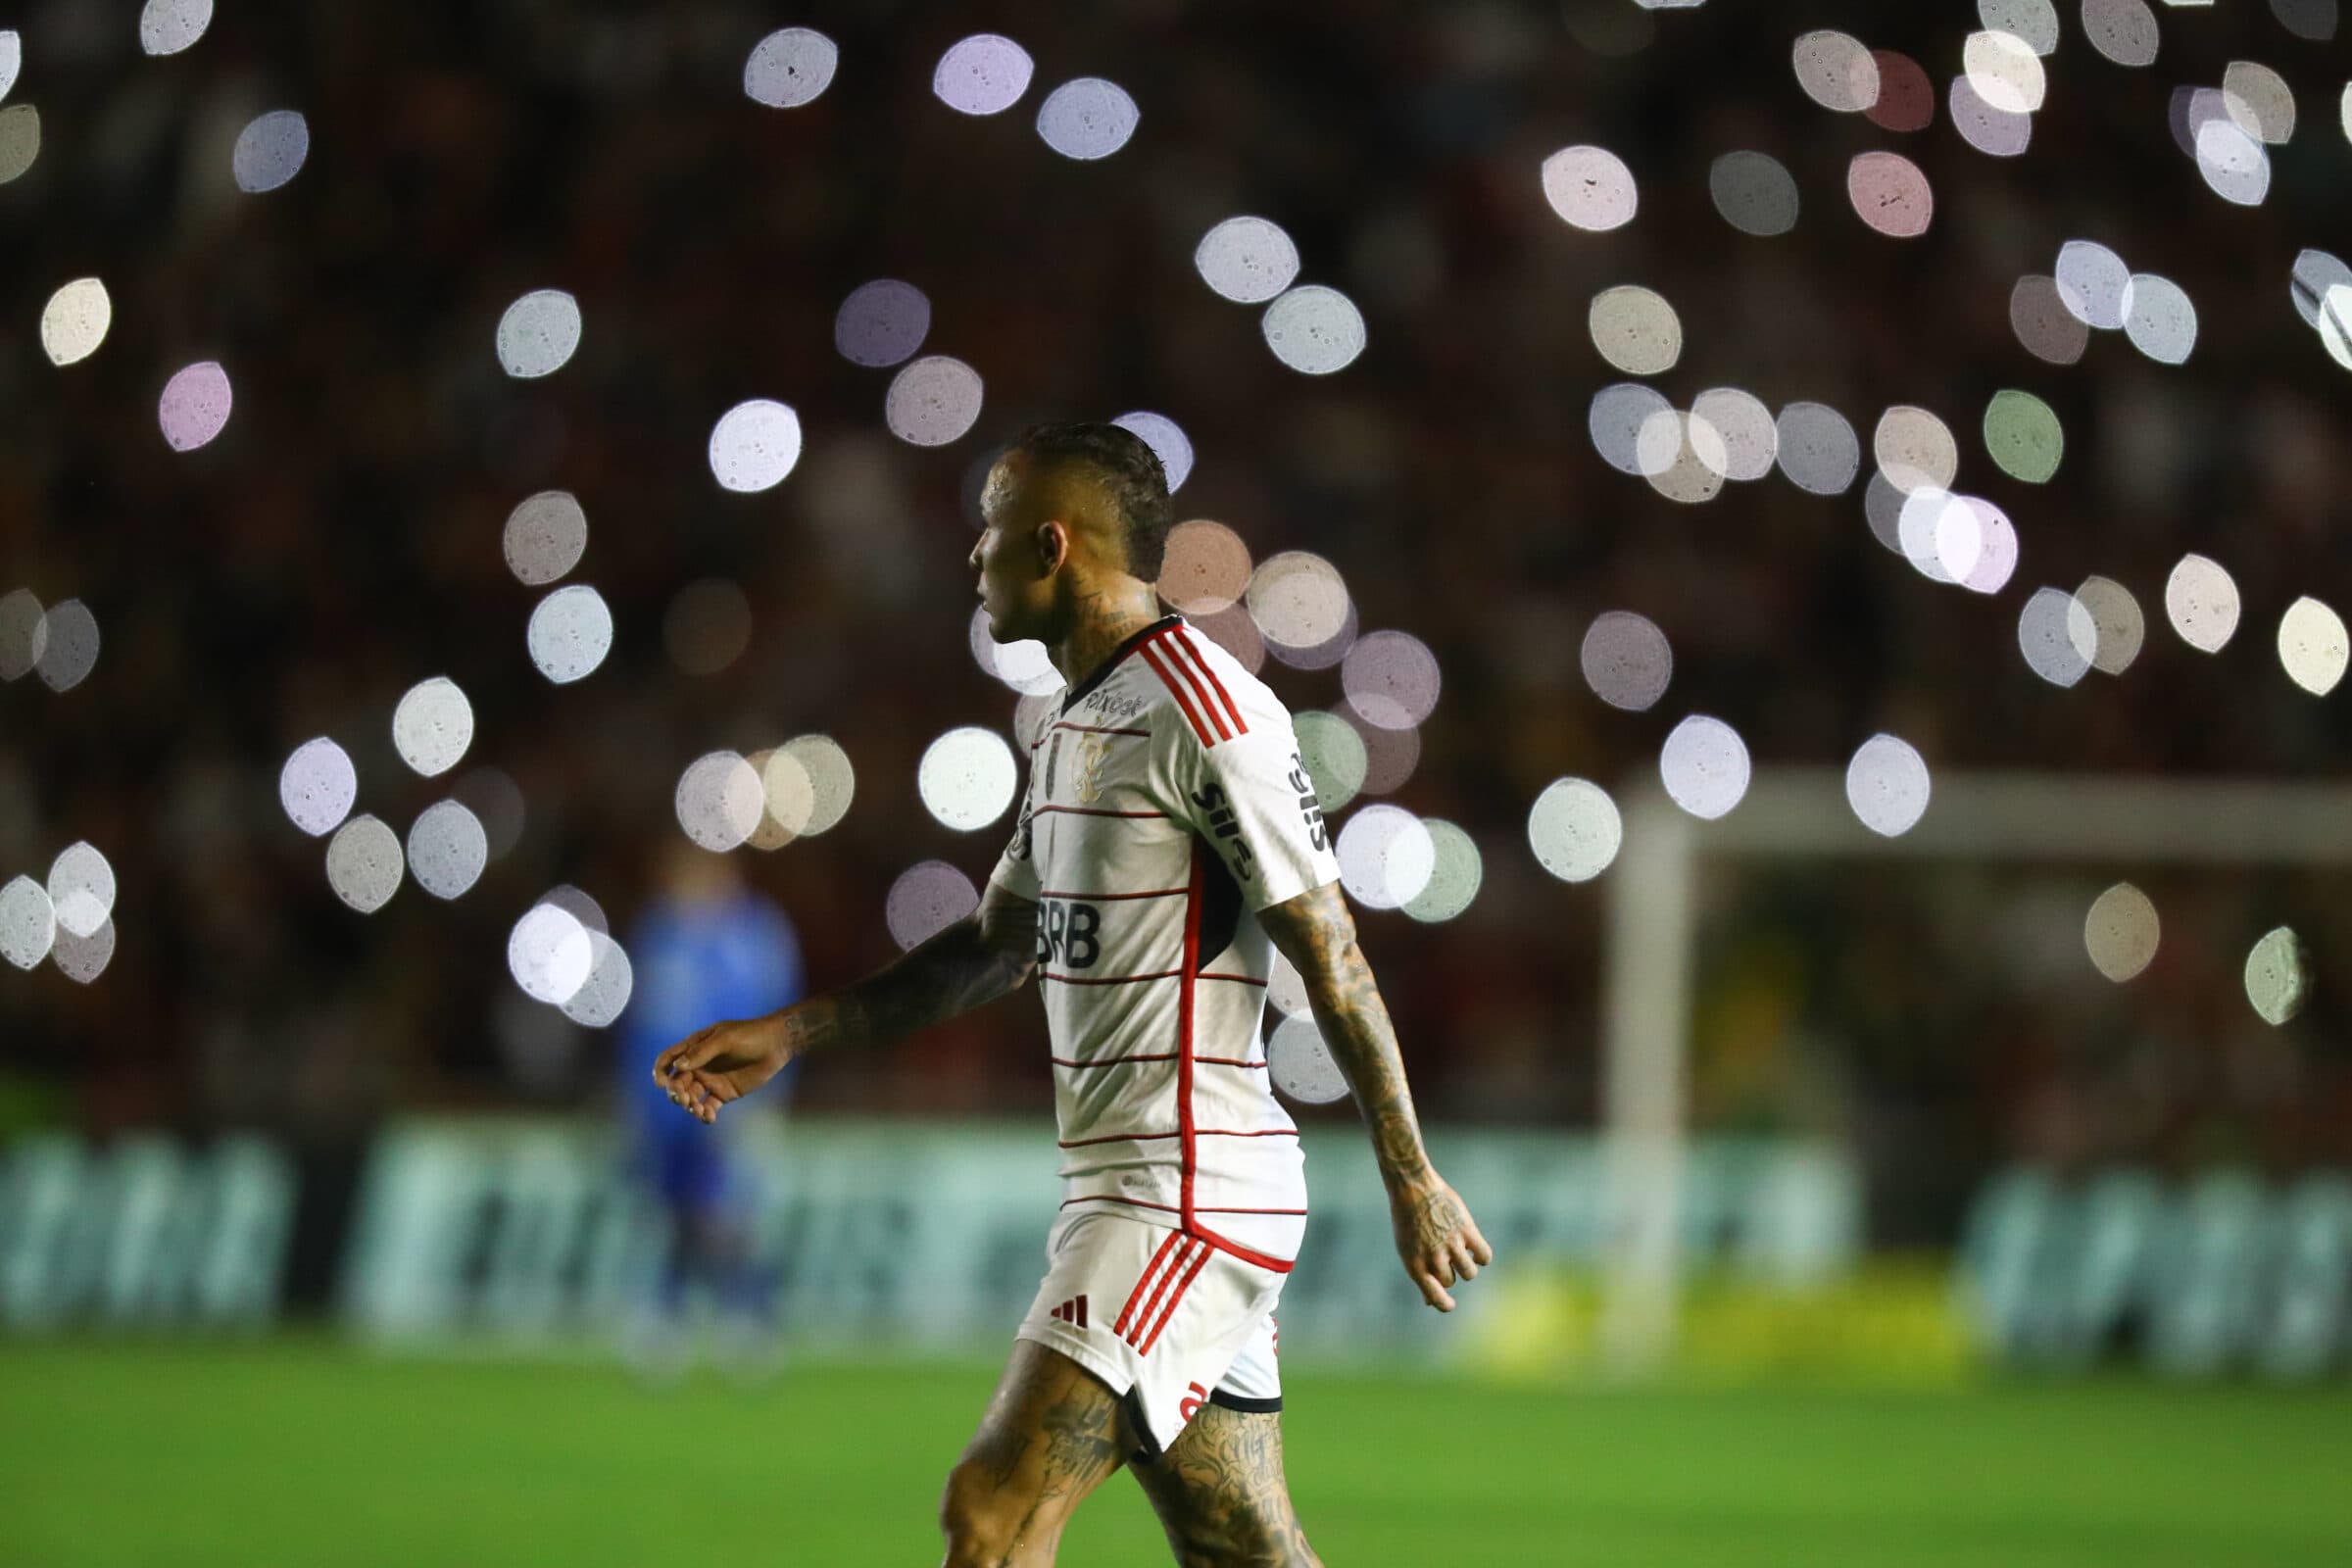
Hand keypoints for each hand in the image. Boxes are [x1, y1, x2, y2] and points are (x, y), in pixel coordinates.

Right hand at [650, 1013, 789, 1123]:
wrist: (776, 1045)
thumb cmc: (750, 1035)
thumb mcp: (725, 1039)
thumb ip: (702, 1052)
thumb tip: (679, 1066)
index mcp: (694, 1048)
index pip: (668, 1060)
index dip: (659, 1072)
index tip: (661, 1083)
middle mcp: (699, 1066)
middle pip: (677, 1083)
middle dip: (676, 1093)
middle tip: (685, 1099)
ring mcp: (711, 1080)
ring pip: (691, 1097)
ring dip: (689, 1106)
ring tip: (699, 1110)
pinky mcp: (724, 1093)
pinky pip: (708, 1106)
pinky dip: (705, 1114)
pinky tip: (709, 1117)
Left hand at [1388, 1172, 1492, 1311]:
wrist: (1413, 1187)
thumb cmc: (1408, 1219)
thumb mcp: (1408, 1248)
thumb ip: (1421, 1274)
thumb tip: (1429, 1302)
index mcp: (1415, 1264)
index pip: (1434, 1296)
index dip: (1444, 1304)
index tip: (1451, 1305)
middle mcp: (1433, 1256)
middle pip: (1451, 1281)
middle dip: (1450, 1273)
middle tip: (1445, 1255)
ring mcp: (1450, 1243)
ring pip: (1469, 1273)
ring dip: (1467, 1266)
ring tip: (1461, 1252)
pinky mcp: (1466, 1230)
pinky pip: (1484, 1256)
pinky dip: (1482, 1257)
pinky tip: (1475, 1249)